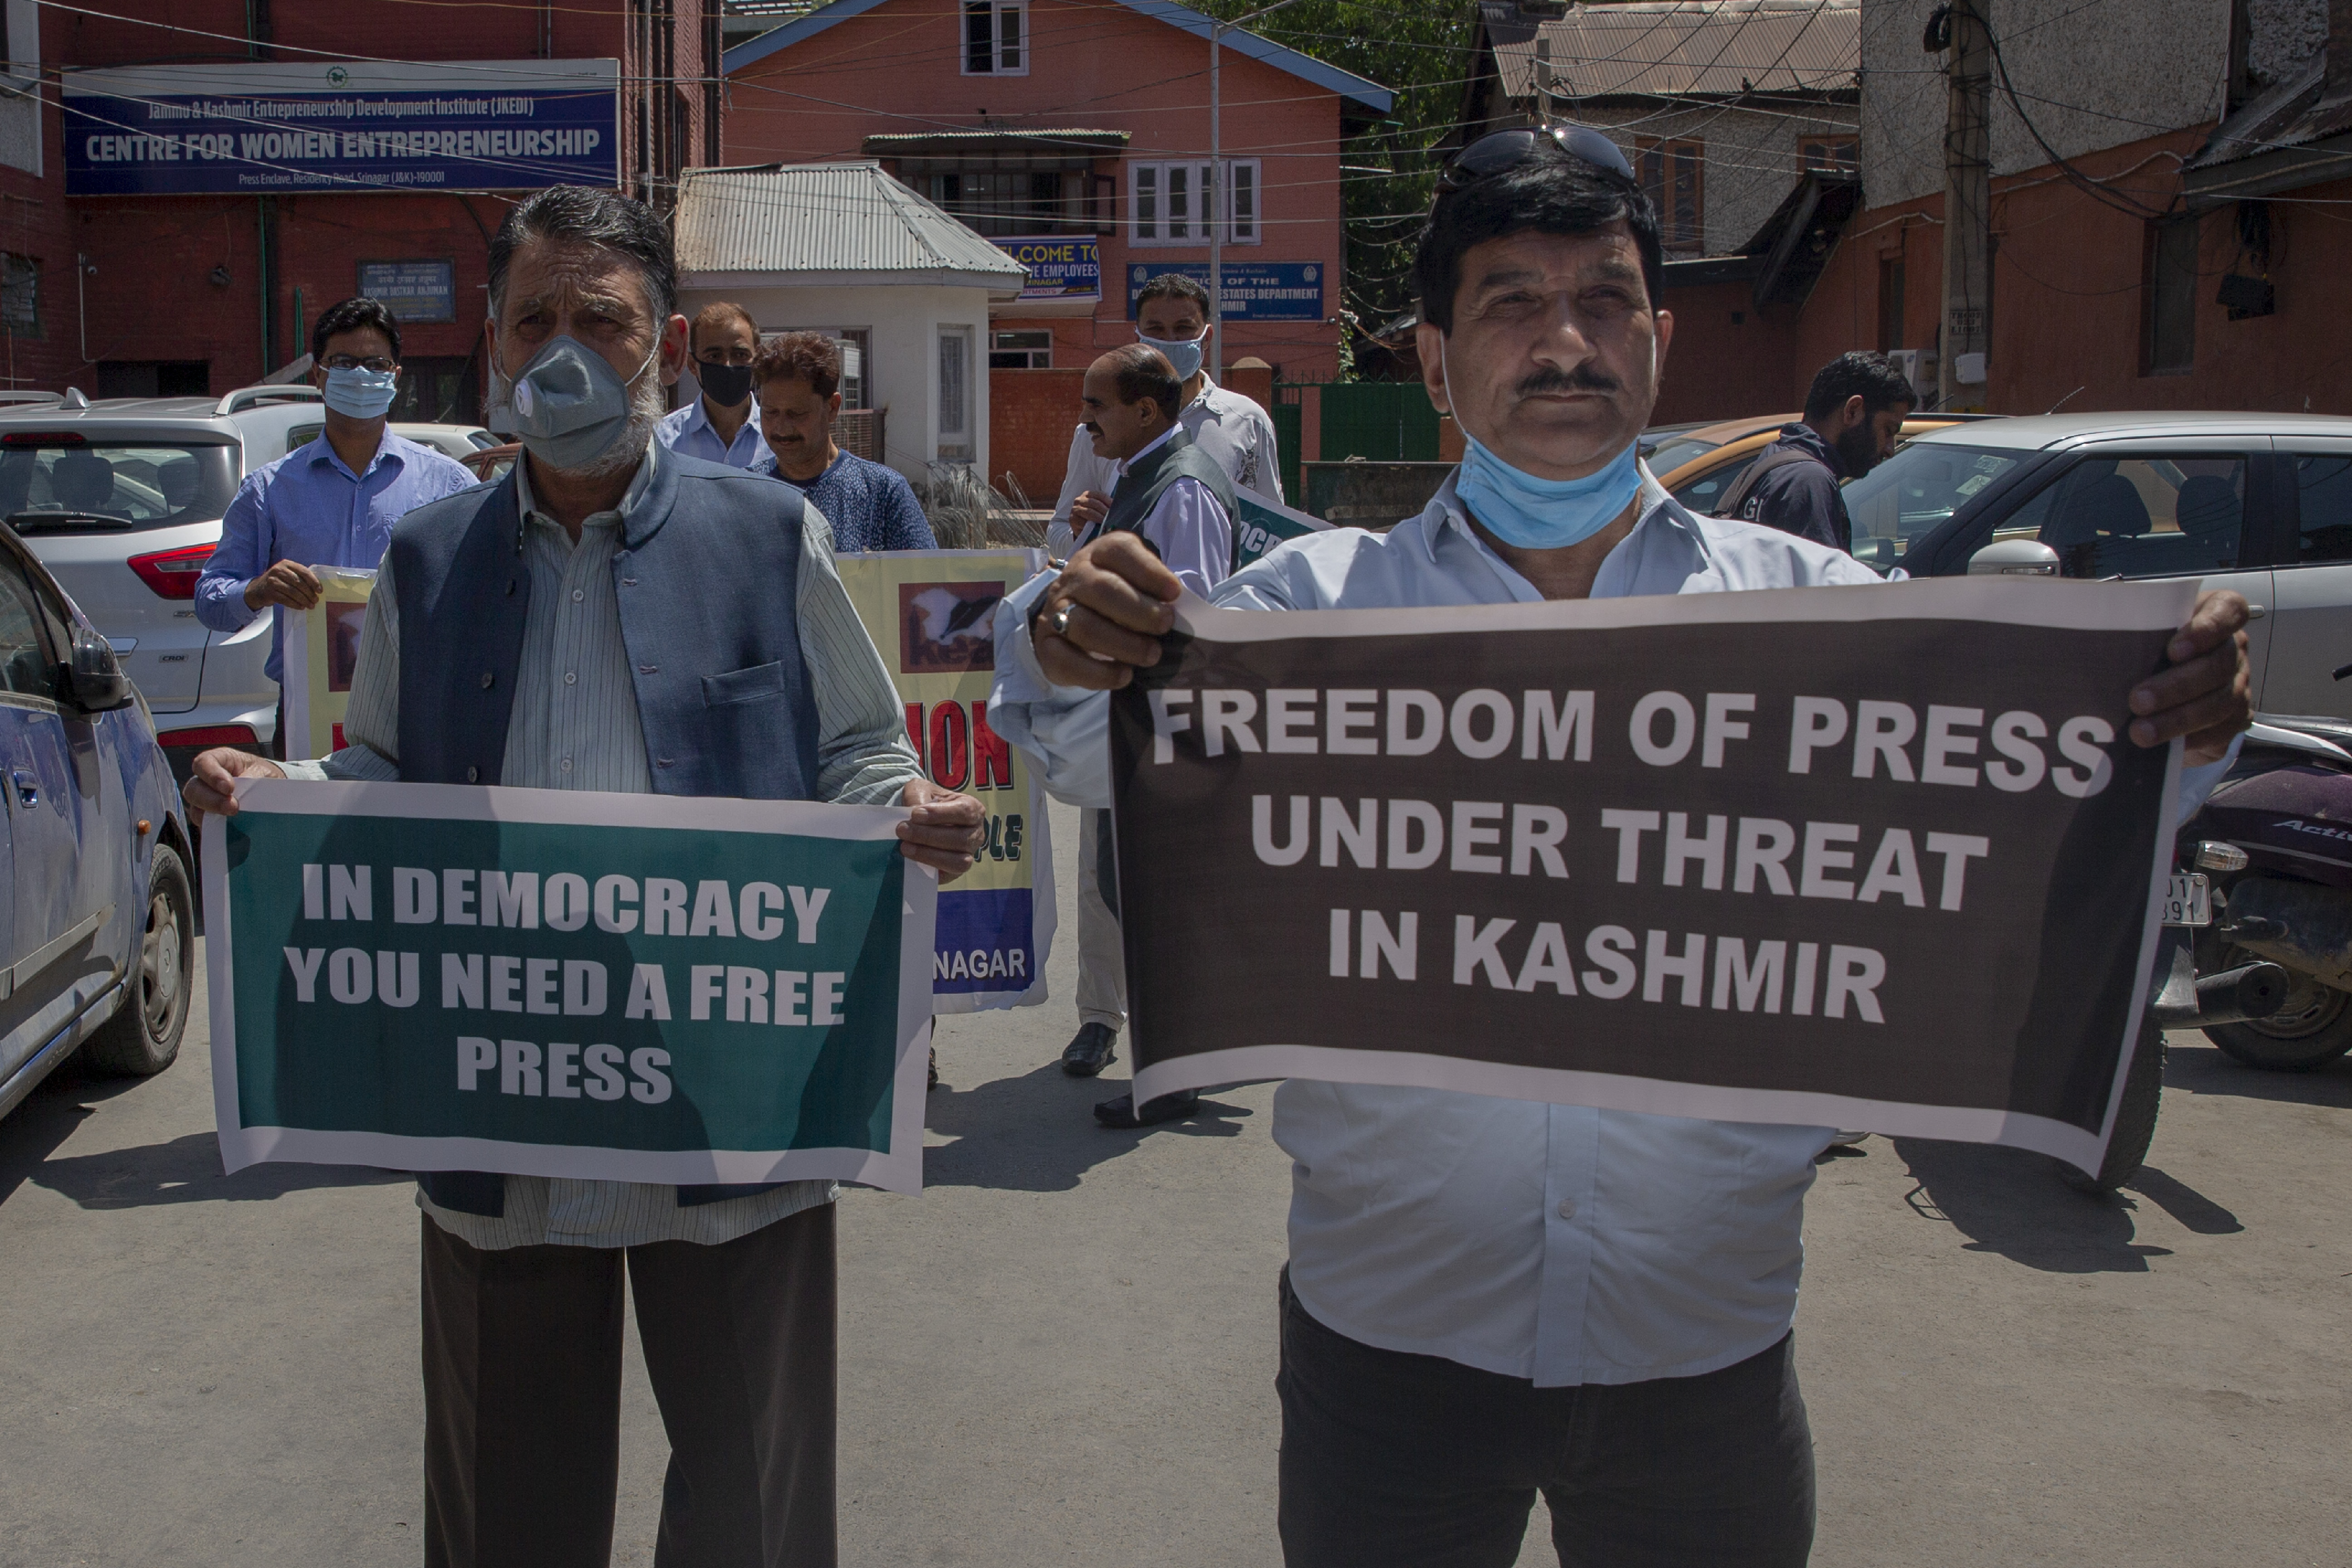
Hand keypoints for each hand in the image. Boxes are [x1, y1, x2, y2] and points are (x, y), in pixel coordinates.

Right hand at [184, 747, 285, 824]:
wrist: (272, 790)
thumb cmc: (265, 776)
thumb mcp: (262, 773)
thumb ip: (250, 782)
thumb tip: (243, 799)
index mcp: (219, 760)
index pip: (203, 763)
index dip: (212, 775)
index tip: (229, 788)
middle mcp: (206, 779)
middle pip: (194, 789)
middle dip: (212, 800)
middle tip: (232, 808)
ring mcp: (205, 799)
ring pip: (196, 808)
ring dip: (212, 815)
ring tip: (233, 818)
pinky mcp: (209, 816)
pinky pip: (204, 824)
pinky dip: (215, 827)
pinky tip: (228, 829)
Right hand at [244, 560, 321, 611]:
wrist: (258, 589)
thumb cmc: (279, 581)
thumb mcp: (288, 574)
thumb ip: (300, 576)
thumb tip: (317, 588)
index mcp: (286, 564)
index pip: (303, 571)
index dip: (313, 581)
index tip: (320, 590)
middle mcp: (279, 570)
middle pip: (299, 582)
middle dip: (309, 593)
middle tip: (316, 600)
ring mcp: (273, 581)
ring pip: (293, 592)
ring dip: (304, 600)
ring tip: (310, 605)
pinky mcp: (269, 592)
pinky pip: (285, 599)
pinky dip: (295, 604)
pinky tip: (301, 607)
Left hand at [897, 777, 985, 883]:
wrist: (923, 820)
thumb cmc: (927, 802)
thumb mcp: (921, 790)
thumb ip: (917, 796)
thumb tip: (913, 812)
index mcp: (972, 809)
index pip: (964, 812)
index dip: (940, 814)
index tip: (915, 814)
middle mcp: (976, 833)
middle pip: (960, 839)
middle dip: (928, 836)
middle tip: (902, 830)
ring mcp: (969, 854)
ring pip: (958, 861)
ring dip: (929, 855)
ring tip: (905, 847)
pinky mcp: (956, 872)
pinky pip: (948, 874)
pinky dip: (930, 868)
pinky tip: (912, 861)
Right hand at [1028, 533, 1182, 691]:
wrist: (1069, 620)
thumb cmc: (1117, 600)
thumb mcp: (1136, 583)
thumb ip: (1156, 592)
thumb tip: (1181, 614)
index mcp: (1100, 554)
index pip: (1120, 551)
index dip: (1149, 571)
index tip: (1174, 593)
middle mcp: (1074, 578)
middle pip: (1102, 589)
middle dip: (1139, 610)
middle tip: (1165, 626)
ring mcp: (1056, 611)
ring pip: (1084, 625)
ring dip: (1122, 643)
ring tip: (1151, 655)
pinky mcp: (1047, 646)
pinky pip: (1067, 661)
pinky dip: (1098, 673)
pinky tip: (1124, 675)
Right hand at [1069, 490, 1110, 530]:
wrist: (1081, 527)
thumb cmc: (1093, 516)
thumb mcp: (1099, 509)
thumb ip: (1105, 506)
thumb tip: (1117, 507)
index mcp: (1088, 494)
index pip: (1100, 495)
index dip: (1108, 501)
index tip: (1114, 507)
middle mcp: (1079, 500)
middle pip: (1094, 503)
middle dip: (1104, 510)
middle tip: (1110, 516)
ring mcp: (1075, 509)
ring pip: (1088, 511)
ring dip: (1098, 517)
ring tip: (1105, 521)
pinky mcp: (1072, 519)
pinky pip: (1082, 521)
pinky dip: (1090, 524)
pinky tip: (1096, 526)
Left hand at [2129, 589, 2252, 764]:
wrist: (2163, 693)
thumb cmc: (2148, 651)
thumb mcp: (2141, 632)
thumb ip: (2130, 627)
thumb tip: (2085, 629)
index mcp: (2215, 615)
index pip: (2229, 610)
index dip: (2207, 629)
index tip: (2173, 649)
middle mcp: (2232, 649)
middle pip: (2218, 664)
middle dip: (2177, 685)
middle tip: (2138, 701)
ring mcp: (2238, 685)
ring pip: (2219, 702)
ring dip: (2177, 719)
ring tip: (2140, 732)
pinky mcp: (2235, 719)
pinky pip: (2218, 732)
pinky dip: (2188, 739)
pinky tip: (2161, 746)